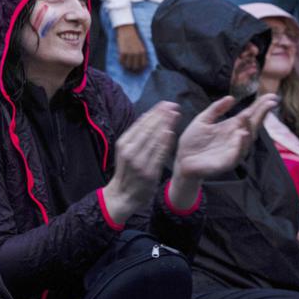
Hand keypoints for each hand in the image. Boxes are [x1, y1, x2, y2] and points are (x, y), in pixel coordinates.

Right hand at [102, 102, 180, 223]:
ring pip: (153, 139)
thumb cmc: (128, 171)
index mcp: (124, 143)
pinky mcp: (148, 171)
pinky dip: (164, 143)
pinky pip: (158, 154)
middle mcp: (130, 151)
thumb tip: (148, 117)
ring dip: (165, 125)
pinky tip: (170, 133)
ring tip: (174, 115)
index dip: (153, 112)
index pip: (140, 124)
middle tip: (173, 105)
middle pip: (148, 129)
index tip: (164, 104)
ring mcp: (139, 161)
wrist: (123, 195)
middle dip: (161, 115)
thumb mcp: (127, 151)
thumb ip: (137, 136)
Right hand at [115, 24, 148, 72]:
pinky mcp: (122, 52)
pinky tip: (121, 59)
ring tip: (124, 64)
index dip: (140, 69)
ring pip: (128, 66)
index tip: (136, 70)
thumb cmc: (133, 37)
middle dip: (132, 69)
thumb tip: (140, 64)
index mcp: (143, 51)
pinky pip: (121, 62)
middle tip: (129, 68)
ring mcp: (130, 53)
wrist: (126, 29)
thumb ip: (141, 54)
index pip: (143, 65)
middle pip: (135, 67)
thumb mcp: (141, 45)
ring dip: (126, 66)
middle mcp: (137, 53)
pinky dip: (121, 62)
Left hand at [173, 95, 274, 181]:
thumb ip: (216, 109)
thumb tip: (232, 98)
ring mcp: (233, 150)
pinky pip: (237, 154)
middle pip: (252, 125)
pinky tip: (242, 134)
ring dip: (250, 127)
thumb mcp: (203, 120)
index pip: (249, 115)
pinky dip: (240, 145)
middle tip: (271, 102)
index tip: (271, 96)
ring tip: (249, 115)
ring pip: (247, 139)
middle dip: (261, 114)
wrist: (182, 159)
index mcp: (231, 127)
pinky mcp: (227, 162)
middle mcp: (236, 138)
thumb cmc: (193, 141)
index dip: (259, 106)